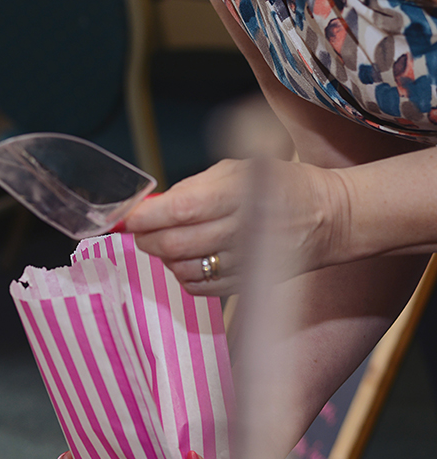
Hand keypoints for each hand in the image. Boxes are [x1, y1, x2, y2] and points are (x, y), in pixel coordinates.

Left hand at [121, 157, 345, 295]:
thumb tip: (152, 206)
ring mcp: (246, 261)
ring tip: (166, 244)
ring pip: (183, 269)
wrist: (329, 217)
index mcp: (239, 193)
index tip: (130, 217)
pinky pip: (200, 288)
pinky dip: (183, 277)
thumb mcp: (238, 169)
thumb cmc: (279, 185)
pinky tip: (186, 262)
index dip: (147, 216)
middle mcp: (243, 229)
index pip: (180, 209)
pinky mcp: (249, 283)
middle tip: (141, 232)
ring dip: (164, 258)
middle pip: (176, 244)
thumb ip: (193, 187)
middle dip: (148, 239)